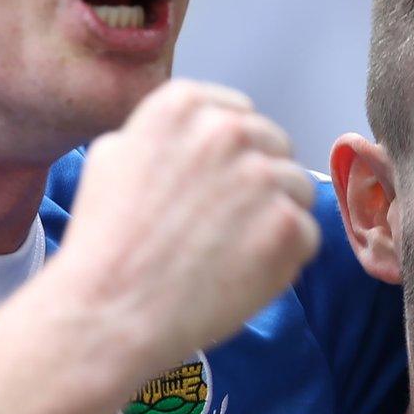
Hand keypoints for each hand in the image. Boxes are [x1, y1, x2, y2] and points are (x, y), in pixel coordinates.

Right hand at [57, 80, 319, 360]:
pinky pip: (307, 234)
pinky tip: (243, 272)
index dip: (232, 155)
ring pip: (297, 189)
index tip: (215, 183)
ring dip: (275, 217)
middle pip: (274, 148)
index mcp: (184, 104)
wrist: (113, 308)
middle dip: (258, 183)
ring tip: (230, 251)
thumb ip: (161, 133)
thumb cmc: (107, 243)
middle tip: (223, 224)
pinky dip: (285, 258)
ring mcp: (263, 177)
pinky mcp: (288, 225)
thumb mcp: (112, 156)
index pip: (240, 114)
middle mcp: (228, 130)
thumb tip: (191, 135)